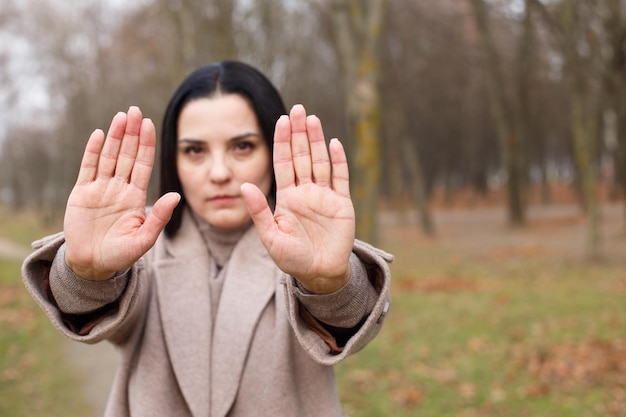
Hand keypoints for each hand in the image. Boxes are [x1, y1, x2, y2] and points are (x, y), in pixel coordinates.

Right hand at [64, 106, 179, 280]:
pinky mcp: (81, 193)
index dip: (146, 145)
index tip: (150, 124)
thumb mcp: (144, 238)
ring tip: (121, 116)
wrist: (92, 264)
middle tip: (135, 110)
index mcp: (135, 196)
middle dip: (132, 133)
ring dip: (114, 136)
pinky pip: (88, 168)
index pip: (143, 164)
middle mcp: (119, 188)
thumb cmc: (121, 254)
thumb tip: (176, 196)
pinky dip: (92, 151)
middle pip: (126, 154)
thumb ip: (159, 217)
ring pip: (108, 156)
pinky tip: (98, 134)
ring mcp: (100, 189)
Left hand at [241, 104, 354, 293]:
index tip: (280, 120)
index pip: (283, 163)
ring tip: (312, 119)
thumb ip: (259, 211)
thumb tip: (243, 185)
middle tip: (297, 109)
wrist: (319, 274)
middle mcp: (305, 191)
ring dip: (316, 140)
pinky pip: (340, 178)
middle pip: (301, 156)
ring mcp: (325, 196)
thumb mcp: (270, 237)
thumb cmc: (292, 258)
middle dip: (298, 133)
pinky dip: (338, 161)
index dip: (282, 142)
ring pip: (320, 161)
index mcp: (287, 197)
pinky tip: (334, 143)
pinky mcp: (342, 204)